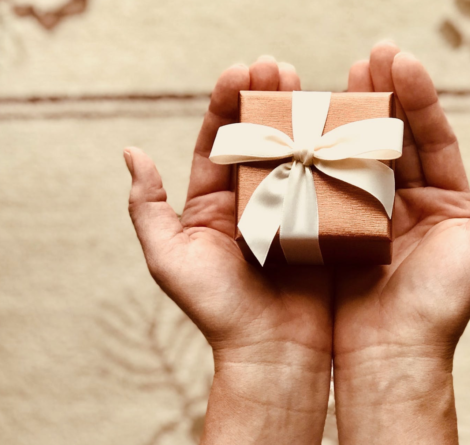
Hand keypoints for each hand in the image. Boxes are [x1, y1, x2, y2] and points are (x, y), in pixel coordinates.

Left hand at [124, 56, 331, 444]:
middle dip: (265, 100)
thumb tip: (132, 153)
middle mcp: (252, 201)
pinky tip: (337, 124)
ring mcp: (290, 209)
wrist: (273, 352)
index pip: (218, 142)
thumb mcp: (169, 258)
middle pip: (257, 139)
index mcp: (213, 203)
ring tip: (306, 84)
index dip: (226, 105)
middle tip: (277, 68)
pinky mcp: (323, 223)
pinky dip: (330, 151)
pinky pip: (326, 180)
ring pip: (293, 153)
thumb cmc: (217, 309)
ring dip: (299, 116)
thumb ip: (148, 208)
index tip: (240, 72)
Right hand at [332, 43, 469, 444]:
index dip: (418, 98)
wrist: (391, 355)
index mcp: (445, 202)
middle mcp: (408, 203)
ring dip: (350, 117)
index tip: (399, 60)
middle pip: (395, 139)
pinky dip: (322, 156)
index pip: (432, 138)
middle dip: (382, 95)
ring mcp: (370, 215)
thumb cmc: (442, 308)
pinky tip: (309, 127)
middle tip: (368, 57)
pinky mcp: (338, 231)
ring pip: (361, 156)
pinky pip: (330, 186)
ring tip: (339, 78)